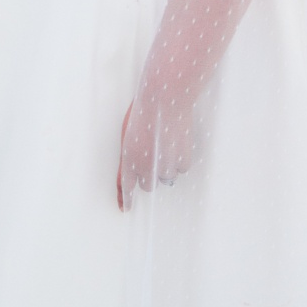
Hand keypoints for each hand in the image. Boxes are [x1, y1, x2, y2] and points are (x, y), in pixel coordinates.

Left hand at [117, 90, 198, 209]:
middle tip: (155, 156)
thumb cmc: (146, 110)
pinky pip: (181, 168)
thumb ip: (131, 152)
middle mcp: (145, 166)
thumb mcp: (129, 131)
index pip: (125, 186)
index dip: (126, 198)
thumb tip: (138, 168)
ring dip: (166, 165)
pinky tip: (178, 142)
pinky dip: (180, 159)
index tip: (125, 209)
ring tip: (167, 144)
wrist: (166, 97)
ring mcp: (164, 164)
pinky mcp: (181, 159)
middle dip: (150, 175)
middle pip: (148, 185)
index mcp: (128, 159)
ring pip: (166, 177)